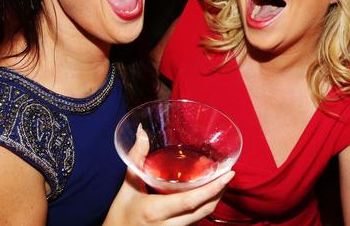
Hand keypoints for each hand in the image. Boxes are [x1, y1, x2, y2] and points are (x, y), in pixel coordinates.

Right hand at [104, 127, 234, 225]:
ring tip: (222, 181)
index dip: (214, 188)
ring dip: (214, 199)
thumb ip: (136, 158)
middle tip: (229, 174)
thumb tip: (142, 133)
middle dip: (220, 191)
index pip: (192, 200)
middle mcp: (169, 224)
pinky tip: (207, 195)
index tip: (229, 174)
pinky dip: (204, 206)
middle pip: (204, 209)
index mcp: (157, 210)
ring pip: (202, 216)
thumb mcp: (127, 186)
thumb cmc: (120, 214)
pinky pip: (195, 220)